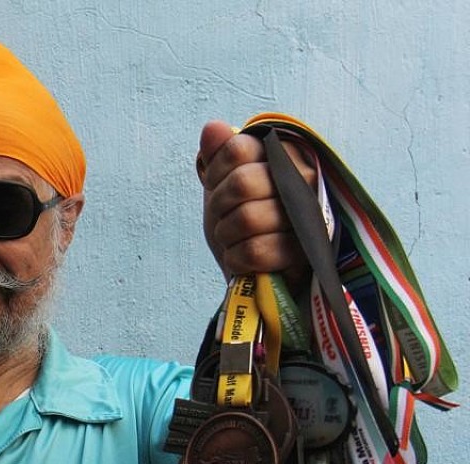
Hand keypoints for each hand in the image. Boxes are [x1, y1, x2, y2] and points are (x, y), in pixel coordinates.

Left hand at [197, 120, 311, 287]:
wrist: (257, 275)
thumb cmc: (242, 227)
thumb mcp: (223, 187)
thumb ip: (219, 155)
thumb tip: (213, 128)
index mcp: (286, 156)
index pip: (238, 148)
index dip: (218, 173)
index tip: (221, 188)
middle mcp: (306, 180)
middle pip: (242, 183)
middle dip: (220, 207)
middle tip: (225, 219)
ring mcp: (310, 217)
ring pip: (247, 218)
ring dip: (227, 235)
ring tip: (235, 239)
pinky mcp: (306, 253)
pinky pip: (254, 250)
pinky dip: (236, 258)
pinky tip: (242, 257)